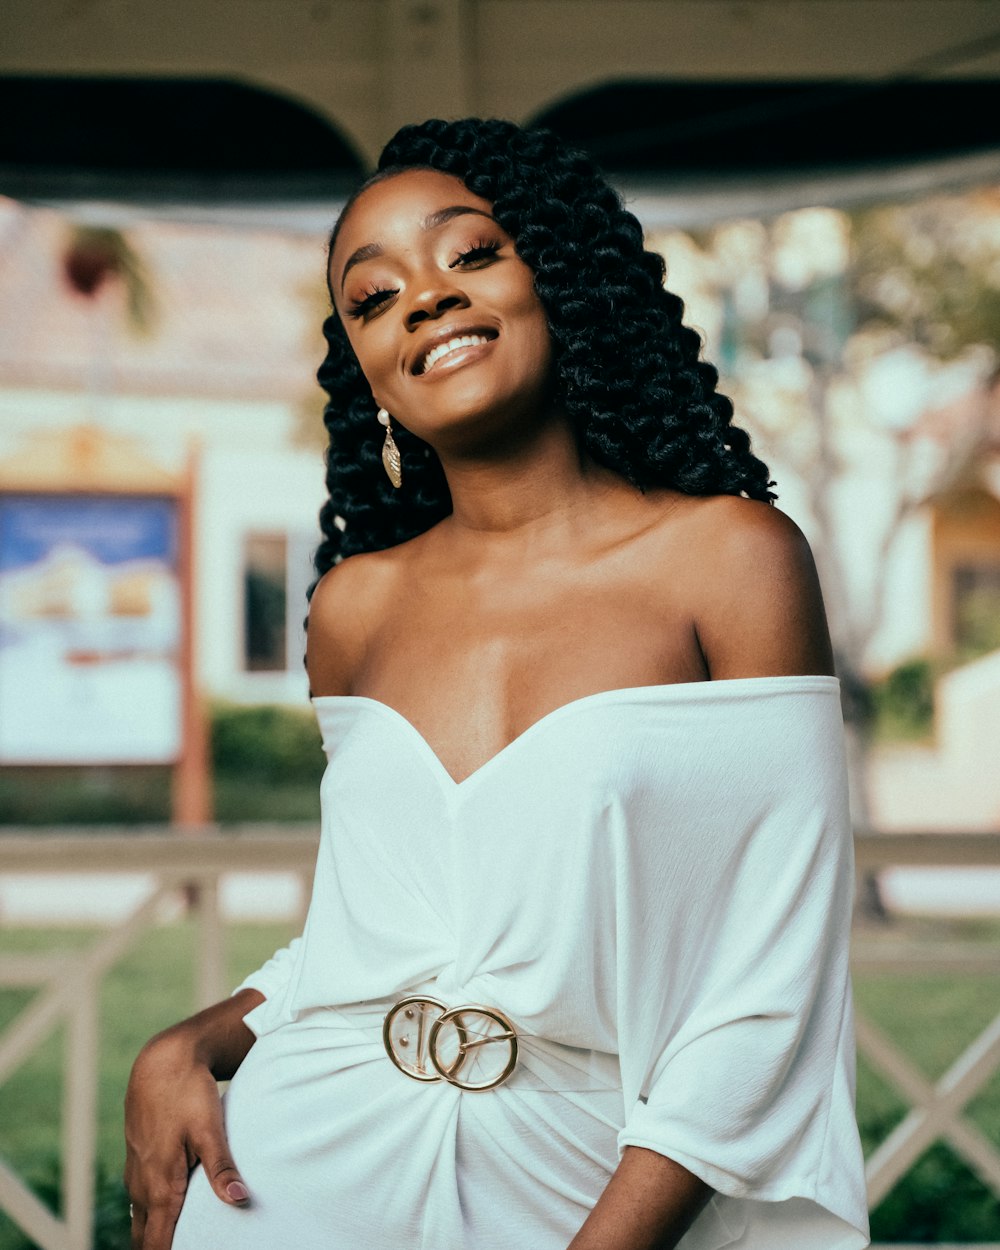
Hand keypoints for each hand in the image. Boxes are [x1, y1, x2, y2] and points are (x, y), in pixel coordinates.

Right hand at [124, 1009, 254, 1249]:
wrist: (161, 1062)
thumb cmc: (186, 1093)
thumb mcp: (209, 1128)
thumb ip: (222, 1167)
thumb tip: (240, 1200)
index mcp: (161, 1186)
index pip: (157, 1244)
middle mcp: (142, 1187)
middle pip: (145, 1239)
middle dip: (161, 1248)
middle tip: (192, 1244)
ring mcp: (136, 1175)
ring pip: (141, 1222)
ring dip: (155, 1235)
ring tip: (180, 1239)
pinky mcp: (138, 1162)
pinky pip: (141, 1203)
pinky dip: (152, 1217)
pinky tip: (170, 1216)